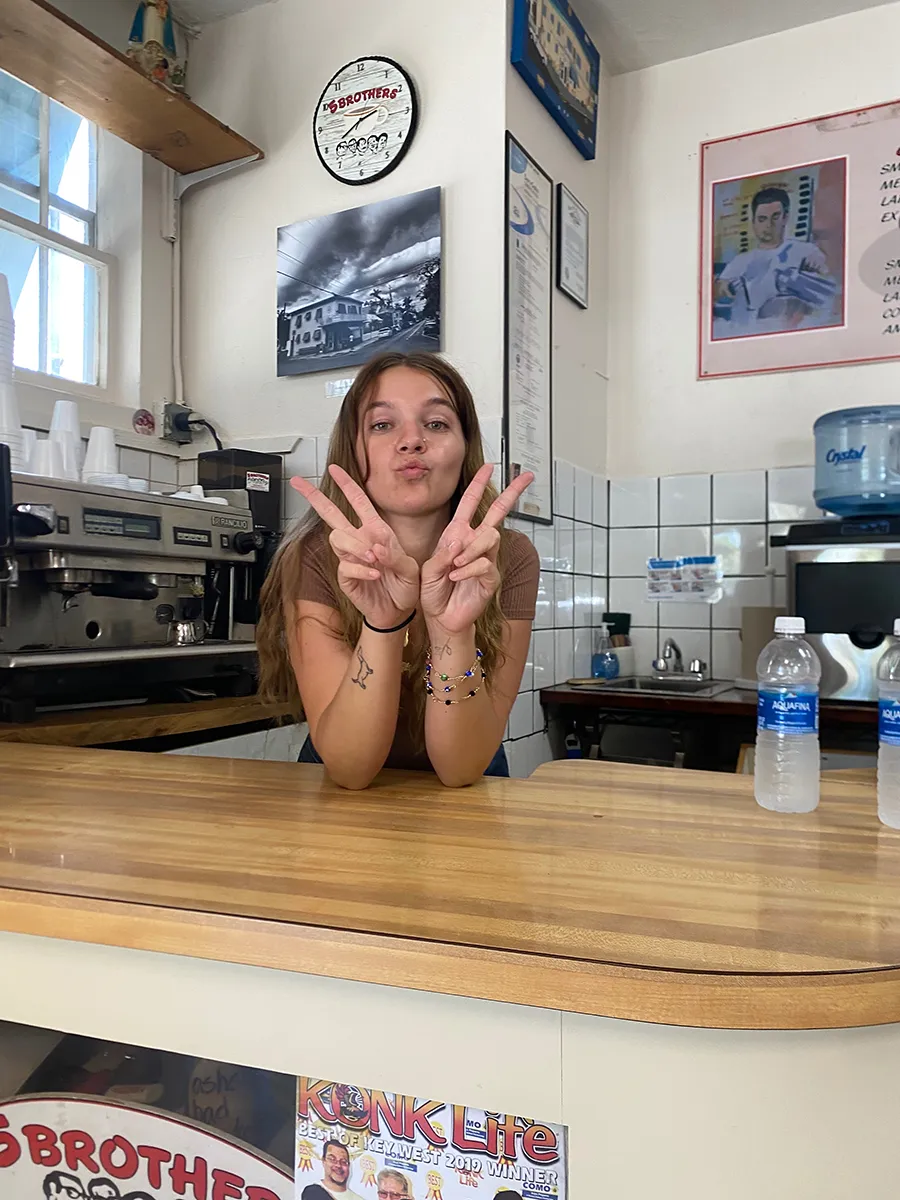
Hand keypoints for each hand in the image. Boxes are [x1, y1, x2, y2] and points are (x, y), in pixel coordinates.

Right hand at [290, 466, 418, 628]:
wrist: (398, 611)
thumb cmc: (404, 586)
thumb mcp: (409, 567)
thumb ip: (394, 554)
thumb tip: (375, 546)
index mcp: (375, 531)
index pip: (359, 502)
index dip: (347, 484)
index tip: (335, 469)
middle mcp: (359, 541)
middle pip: (331, 514)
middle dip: (314, 497)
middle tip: (298, 483)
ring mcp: (350, 558)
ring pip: (339, 538)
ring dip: (356, 545)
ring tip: (374, 558)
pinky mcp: (346, 575)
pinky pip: (345, 565)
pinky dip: (362, 569)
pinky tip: (375, 574)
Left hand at [420, 464, 533, 635]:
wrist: (441, 618)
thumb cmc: (433, 592)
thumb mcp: (428, 569)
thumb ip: (442, 554)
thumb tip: (460, 542)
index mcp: (457, 535)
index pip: (470, 504)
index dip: (479, 484)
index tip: (490, 466)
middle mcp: (474, 543)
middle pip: (498, 513)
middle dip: (512, 493)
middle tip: (528, 477)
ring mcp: (485, 559)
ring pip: (490, 537)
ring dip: (471, 549)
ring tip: (454, 566)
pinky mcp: (491, 577)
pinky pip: (485, 563)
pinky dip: (468, 569)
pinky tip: (457, 577)